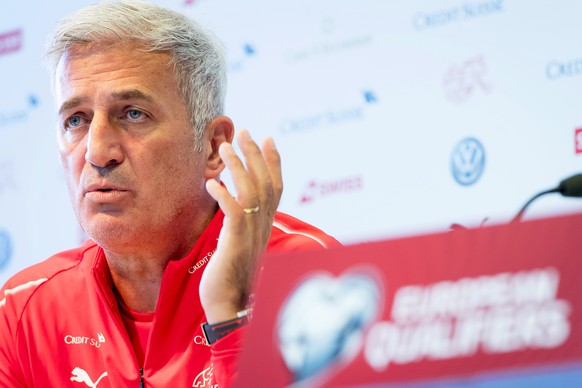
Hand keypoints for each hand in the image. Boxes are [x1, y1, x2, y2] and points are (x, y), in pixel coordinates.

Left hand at [200, 129, 281, 322]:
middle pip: (265, 181)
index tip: (268, 137)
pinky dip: (223, 194)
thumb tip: (235, 204)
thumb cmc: (231, 275)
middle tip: (244, 131)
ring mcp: (251, 233)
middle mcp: (263, 225)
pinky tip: (211, 183)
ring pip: (251, 191)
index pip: (276, 186)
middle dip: (255, 153)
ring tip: (225, 146)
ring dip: (238, 166)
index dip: (273, 160)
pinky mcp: (236, 242)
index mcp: (265, 224)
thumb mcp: (240, 243)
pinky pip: (233, 212)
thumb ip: (242, 222)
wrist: (229, 305)